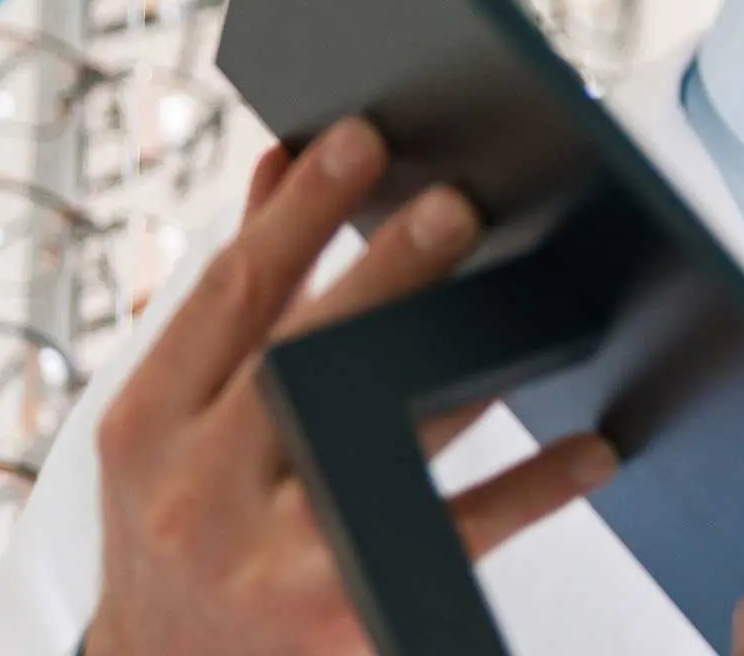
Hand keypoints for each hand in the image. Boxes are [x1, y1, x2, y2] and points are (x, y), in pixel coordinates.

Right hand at [82, 118, 619, 655]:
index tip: (360, 135)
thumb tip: (280, 164)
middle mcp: (198, 485)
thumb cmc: (183, 531)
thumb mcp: (174, 425)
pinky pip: (455, 536)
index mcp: (150, 423)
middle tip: (460, 203)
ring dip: (466, 365)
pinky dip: (530, 487)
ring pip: (378, 439)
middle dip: (382, 275)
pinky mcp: (342, 609)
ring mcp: (268, 552)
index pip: (230, 295)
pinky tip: (593, 447)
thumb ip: (232, 301)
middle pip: (301, 356)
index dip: (296, 212)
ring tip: (543, 297)